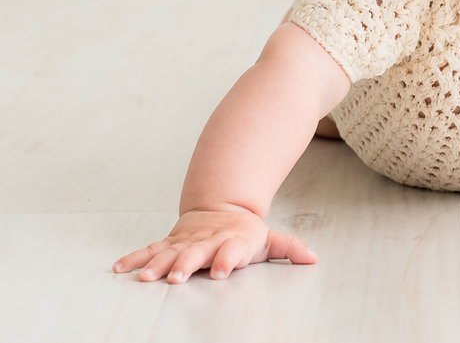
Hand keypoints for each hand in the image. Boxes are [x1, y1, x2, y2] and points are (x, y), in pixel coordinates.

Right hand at [113, 207, 316, 282]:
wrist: (220, 208)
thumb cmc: (245, 233)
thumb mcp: (268, 239)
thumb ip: (288, 248)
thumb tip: (313, 258)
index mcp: (232, 242)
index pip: (231, 252)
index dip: (227, 260)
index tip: (221, 272)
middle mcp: (207, 242)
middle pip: (195, 254)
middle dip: (185, 264)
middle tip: (175, 277)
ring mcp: (185, 243)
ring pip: (168, 253)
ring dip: (155, 265)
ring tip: (144, 278)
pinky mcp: (169, 243)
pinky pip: (148, 251)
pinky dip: (133, 259)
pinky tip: (119, 269)